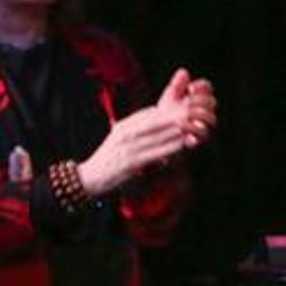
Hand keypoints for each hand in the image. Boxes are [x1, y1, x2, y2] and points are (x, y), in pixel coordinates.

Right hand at [75, 69, 217, 195]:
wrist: (90, 177)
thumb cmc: (109, 158)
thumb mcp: (120, 137)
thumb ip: (138, 128)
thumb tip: (157, 119)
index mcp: (125, 126)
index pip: (150, 114)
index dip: (170, 110)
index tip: (186, 108)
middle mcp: (126, 133)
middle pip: (156, 121)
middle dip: (176, 117)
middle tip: (194, 113)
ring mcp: (129, 148)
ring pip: (158, 135)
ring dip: (177, 131)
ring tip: (193, 127)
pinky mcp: (132, 163)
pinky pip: (155, 152)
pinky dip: (170, 147)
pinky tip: (182, 144)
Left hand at [156, 67, 216, 149]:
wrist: (159, 132)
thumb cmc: (167, 111)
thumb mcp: (170, 97)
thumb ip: (177, 85)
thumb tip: (183, 72)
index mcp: (200, 98)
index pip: (207, 88)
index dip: (202, 86)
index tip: (190, 87)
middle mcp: (205, 111)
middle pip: (212, 103)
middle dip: (200, 100)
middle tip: (186, 101)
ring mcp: (204, 125)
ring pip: (211, 119)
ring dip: (199, 114)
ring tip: (185, 112)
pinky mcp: (198, 138)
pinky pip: (202, 134)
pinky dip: (193, 129)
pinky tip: (181, 125)